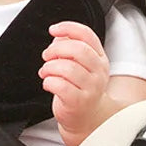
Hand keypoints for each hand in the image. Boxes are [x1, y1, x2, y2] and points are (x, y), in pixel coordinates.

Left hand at [38, 21, 109, 145]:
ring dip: (49, 67)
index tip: (53, 29)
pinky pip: (60, 86)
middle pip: (78, 49)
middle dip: (55, 49)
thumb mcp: (78, 64)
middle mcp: (99, 72)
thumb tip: (59, 35)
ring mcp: (92, 88)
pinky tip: (49, 84)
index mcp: (99, 58)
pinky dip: (48, 81)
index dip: (68, 28)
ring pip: (67, 68)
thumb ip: (69, 46)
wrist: (86, 117)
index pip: (86, 35)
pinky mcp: (80, 102)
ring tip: (45, 72)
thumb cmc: (78, 86)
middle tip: (46, 56)